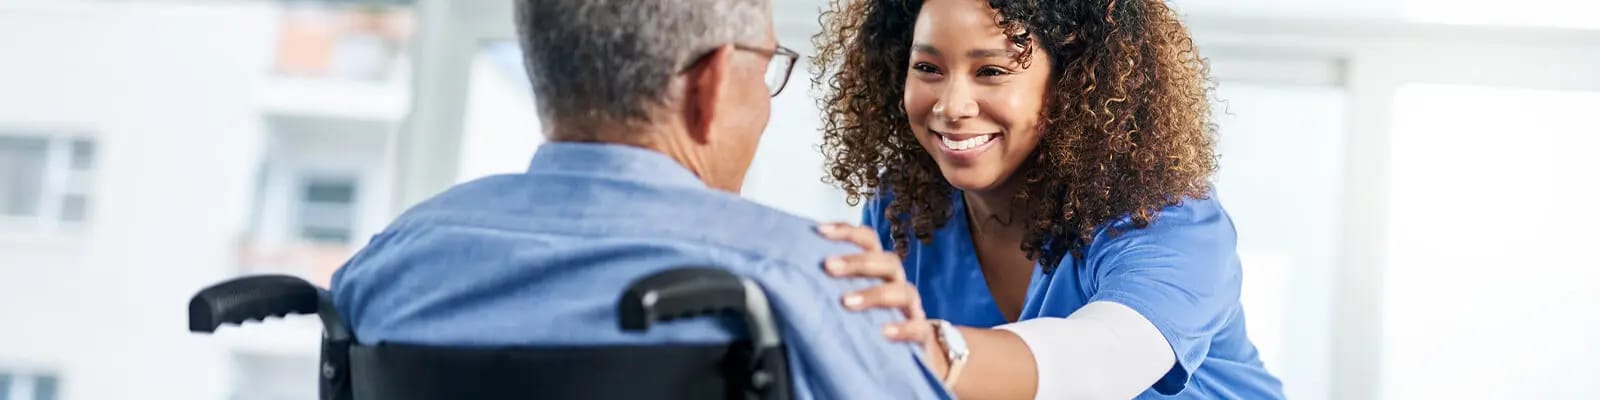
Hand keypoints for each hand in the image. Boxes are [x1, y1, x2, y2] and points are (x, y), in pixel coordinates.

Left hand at [815, 223, 933, 344]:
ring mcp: (912, 310)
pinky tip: (884, 332)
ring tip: (846, 302)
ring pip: (904, 291)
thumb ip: (827, 287)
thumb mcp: (848, 299)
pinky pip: (919, 329)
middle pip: (886, 261)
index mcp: (879, 270)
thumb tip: (782, 275)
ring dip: (874, 294)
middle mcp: (897, 284)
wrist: (912, 354)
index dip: (847, 232)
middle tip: (828, 267)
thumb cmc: (870, 321)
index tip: (819, 231)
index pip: (868, 240)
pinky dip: (903, 328)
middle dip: (857, 262)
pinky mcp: (922, 336)